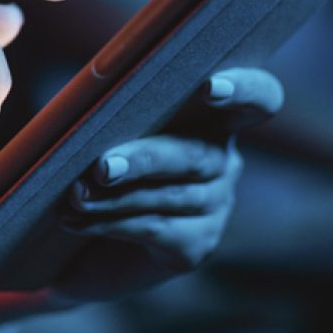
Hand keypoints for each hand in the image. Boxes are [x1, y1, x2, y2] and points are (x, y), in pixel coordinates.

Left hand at [52, 66, 283, 303]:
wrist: (81, 241)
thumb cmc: (95, 165)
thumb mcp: (104, 133)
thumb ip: (109, 114)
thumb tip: (82, 103)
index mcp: (210, 116)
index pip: (258, 99)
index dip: (245, 90)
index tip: (211, 88)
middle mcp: (222, 160)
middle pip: (196, 155)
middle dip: (145, 159)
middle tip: (103, 167)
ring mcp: (216, 205)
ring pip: (171, 197)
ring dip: (116, 198)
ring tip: (75, 197)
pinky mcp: (198, 244)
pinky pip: (156, 229)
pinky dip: (110, 223)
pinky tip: (76, 221)